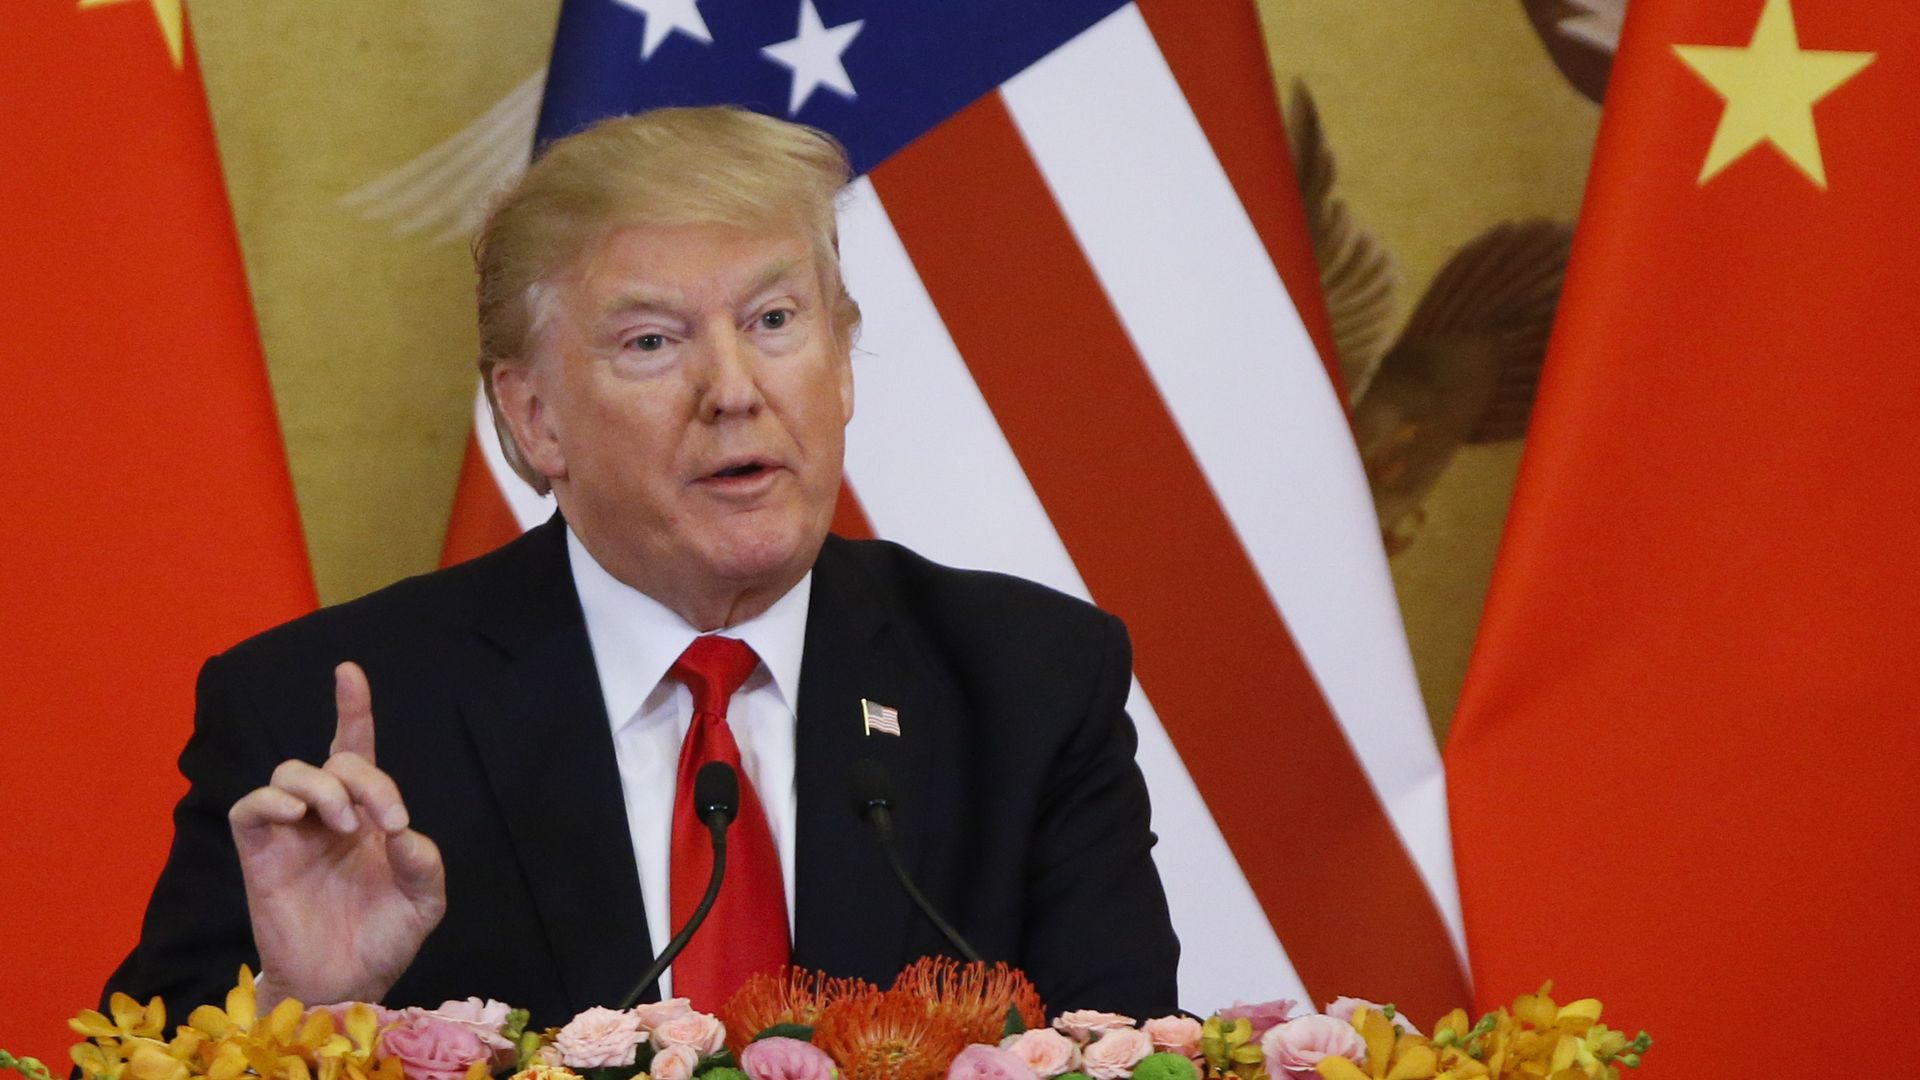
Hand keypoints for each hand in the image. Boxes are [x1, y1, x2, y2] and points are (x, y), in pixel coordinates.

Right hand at [228, 662, 445, 1006]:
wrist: (346, 983)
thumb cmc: (383, 937)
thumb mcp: (424, 901)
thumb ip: (424, 863)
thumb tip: (402, 831)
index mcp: (366, 816)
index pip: (355, 749)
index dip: (352, 709)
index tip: (348, 672)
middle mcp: (326, 815)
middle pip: (334, 760)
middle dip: (366, 777)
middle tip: (385, 819)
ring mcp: (291, 832)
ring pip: (291, 773)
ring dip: (324, 788)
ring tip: (346, 825)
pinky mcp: (260, 853)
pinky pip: (251, 807)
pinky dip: (273, 800)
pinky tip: (300, 816)